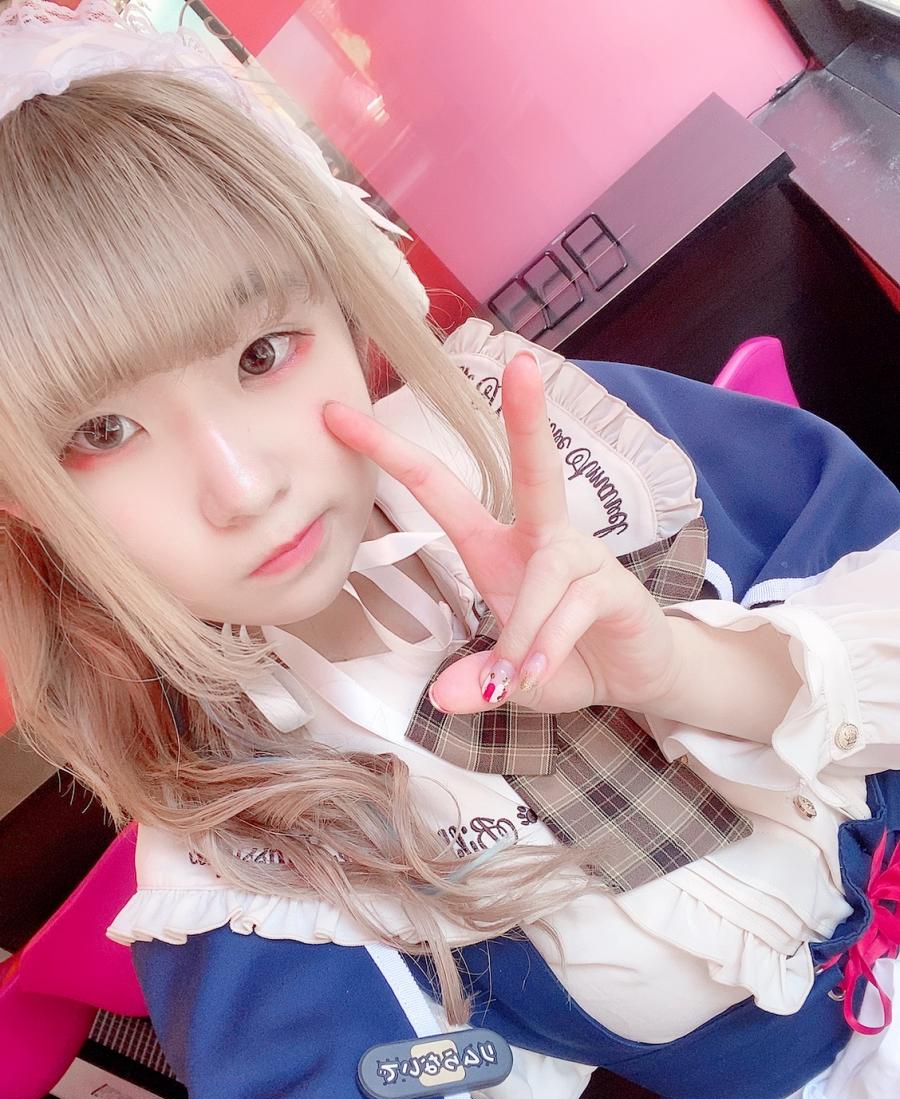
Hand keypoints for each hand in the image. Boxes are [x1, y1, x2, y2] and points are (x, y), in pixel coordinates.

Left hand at [323, 353, 679, 715]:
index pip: (438, 488)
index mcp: (497, 547)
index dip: (389, 452)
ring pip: (545, 575)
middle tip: (523, 363)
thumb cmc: (560, 659)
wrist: (632, 677)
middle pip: (537, 469)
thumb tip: (442, 698)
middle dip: (528, 417)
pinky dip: (545, 647)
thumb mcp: (506, 679)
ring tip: (515, 677)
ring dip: (522, 634)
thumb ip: (475, 683)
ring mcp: (583, 558)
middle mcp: (541, 539)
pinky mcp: (614, 587)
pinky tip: (536, 674)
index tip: (339, 415)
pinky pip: (571, 609)